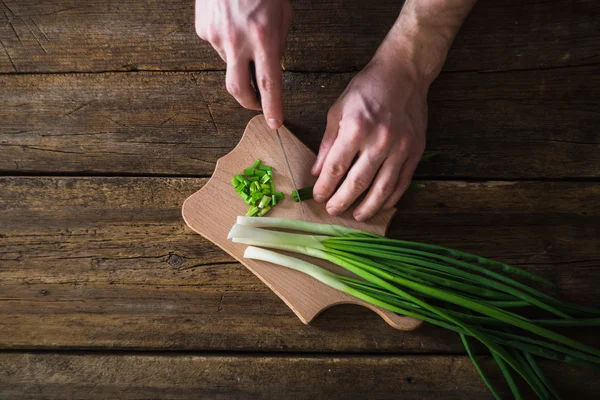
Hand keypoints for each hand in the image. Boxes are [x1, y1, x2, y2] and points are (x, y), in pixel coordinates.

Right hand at [195, 0, 291, 128]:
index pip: (269, 83)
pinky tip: (231, 23)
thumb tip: (269, 70)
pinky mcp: (202, 29)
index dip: (272, 107)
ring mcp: (216, 35)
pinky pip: (217, 46)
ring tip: (246, 32)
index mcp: (263, 37)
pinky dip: (227, 41)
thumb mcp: (282, 16)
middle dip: (249, 102)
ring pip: (230, 63)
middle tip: (258, 104)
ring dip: (240, 58)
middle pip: (239, 89)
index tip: (275, 122)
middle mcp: (238, 40)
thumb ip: (277, 46)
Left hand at [311, 56, 427, 221]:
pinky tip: (381, 205)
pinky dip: (391, 198)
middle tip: (333, 211)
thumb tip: (317, 172)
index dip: (325, 187)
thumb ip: (327, 144)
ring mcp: (400, 147)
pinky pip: (403, 182)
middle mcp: (379, 141)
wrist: (403, 74)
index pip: (335, 168)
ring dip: (368, 207)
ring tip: (357, 216)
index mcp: (355, 129)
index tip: (319, 197)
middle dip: (342, 201)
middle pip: (357, 183)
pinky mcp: (416, 150)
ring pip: (382, 188)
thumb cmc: (366, 90)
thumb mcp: (338, 111)